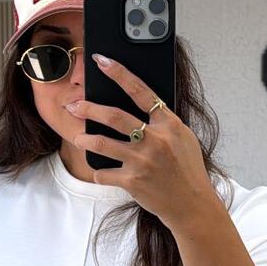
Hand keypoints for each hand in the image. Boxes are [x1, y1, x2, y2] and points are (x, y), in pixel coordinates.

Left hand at [68, 53, 220, 231]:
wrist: (192, 205)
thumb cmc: (188, 170)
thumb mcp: (183, 139)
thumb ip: (163, 122)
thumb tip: (142, 105)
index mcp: (169, 124)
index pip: (140, 91)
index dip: (119, 73)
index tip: (101, 60)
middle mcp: (155, 140)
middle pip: (113, 116)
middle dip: (89, 108)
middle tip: (74, 105)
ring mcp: (143, 161)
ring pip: (102, 143)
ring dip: (85, 139)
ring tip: (78, 137)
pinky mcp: (132, 181)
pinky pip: (104, 173)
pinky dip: (100, 172)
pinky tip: (102, 172)